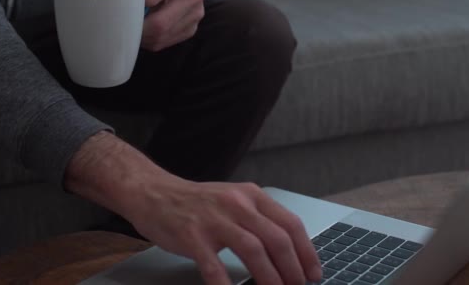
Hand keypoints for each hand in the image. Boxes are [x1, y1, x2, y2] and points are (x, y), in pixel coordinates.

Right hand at [66, 132, 321, 284]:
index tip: (314, 273)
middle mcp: (236, 204)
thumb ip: (257, 220)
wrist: (154, 192)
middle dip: (293, 270)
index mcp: (251, 195)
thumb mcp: (233, 200)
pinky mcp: (192, 236)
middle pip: (277, 239)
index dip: (307, 252)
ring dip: (270, 278)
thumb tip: (287, 252)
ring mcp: (214, 219)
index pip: (290, 224)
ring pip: (253, 251)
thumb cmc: (195, 202)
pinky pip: (214, 266)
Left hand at [127, 0, 204, 51]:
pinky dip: (149, 40)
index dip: (132, 3)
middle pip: (158, 23)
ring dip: (142, 36)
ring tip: (133, 26)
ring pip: (160, 36)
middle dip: (136, 26)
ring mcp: (194, 15)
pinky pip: (164, 43)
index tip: (123, 3)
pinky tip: (144, 30)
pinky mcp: (191, 30)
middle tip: (123, 22)